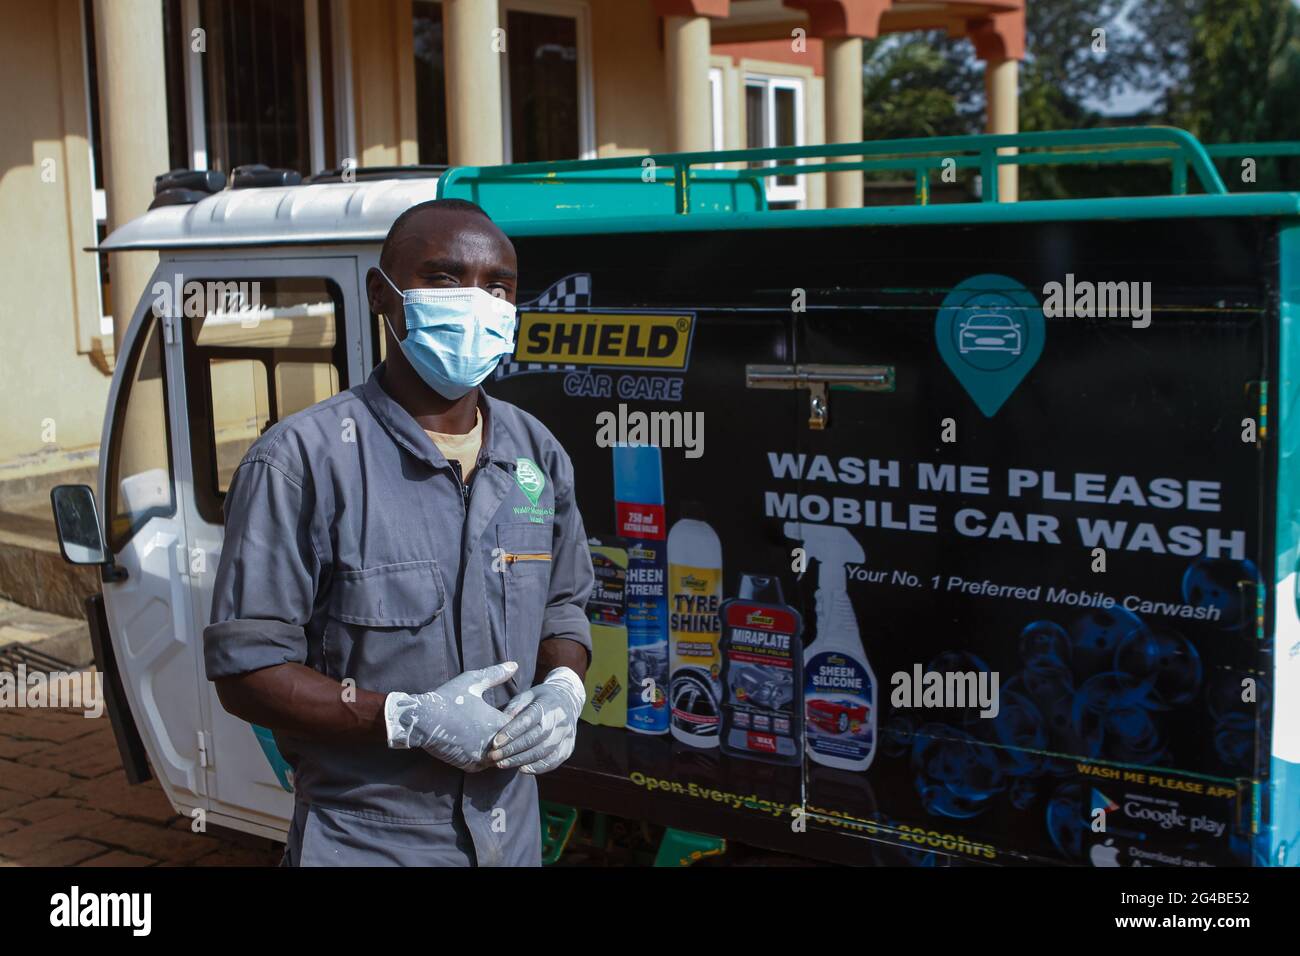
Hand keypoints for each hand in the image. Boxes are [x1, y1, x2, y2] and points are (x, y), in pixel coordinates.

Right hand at [384, 662, 516, 771]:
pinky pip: (487, 764)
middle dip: (513, 736)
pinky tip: (485, 747)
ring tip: (497, 736)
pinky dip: (488, 757)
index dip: (520, 719)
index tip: (515, 713)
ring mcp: (482, 757)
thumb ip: (496, 674)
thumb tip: (515, 664)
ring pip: (502, 756)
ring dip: (501, 748)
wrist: (423, 721)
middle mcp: (493, 744)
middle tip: (507, 727)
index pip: (521, 725)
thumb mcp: (473, 681)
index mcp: (498, 723)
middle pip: (513, 743)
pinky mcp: (470, 766)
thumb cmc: (448, 698)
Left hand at [488, 667, 584, 773]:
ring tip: (502, 764)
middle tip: (494, 757)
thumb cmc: (540, 699)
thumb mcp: (527, 696)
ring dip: (521, 760)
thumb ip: (514, 709)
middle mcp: (560, 720)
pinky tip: (521, 769)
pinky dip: (537, 767)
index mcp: (548, 703)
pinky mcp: (569, 747)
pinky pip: (553, 761)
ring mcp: (567, 735)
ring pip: (543, 752)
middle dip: (513, 749)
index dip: (512, 732)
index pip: (529, 720)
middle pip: (535, 738)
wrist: (568, 701)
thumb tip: (499, 726)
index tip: (495, 743)